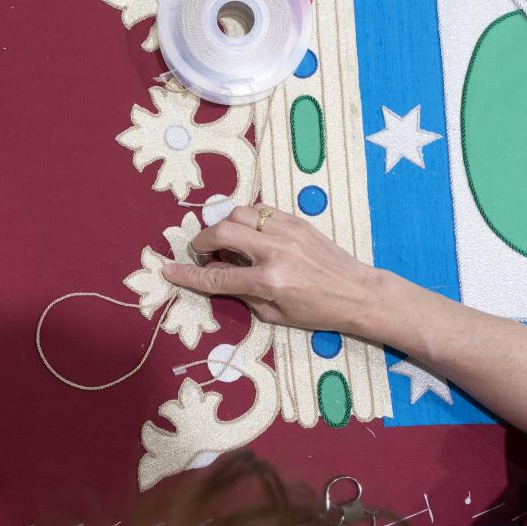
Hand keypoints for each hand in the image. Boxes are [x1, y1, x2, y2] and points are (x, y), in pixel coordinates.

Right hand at [161, 204, 381, 333]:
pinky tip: (250, 234)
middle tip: (203, 252)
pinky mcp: (297, 220)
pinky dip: (247, 220)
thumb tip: (218, 276)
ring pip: (239, 213)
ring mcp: (287, 231)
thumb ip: (243, 294)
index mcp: (269, 282)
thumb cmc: (317, 311)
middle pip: (222, 232)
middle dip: (203, 241)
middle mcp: (275, 252)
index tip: (169, 269)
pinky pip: (260, 210)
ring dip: (225, 226)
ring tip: (228, 243)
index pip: (218, 277)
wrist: (357, 292)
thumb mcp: (275, 315)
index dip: (188, 274)